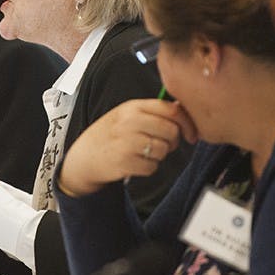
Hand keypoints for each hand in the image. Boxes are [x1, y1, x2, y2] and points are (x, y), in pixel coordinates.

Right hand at [59, 98, 195, 196]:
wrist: (84, 157)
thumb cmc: (109, 135)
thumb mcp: (127, 115)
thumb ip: (152, 112)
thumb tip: (183, 110)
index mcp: (132, 107)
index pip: (171, 109)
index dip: (187, 122)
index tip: (191, 133)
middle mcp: (129, 122)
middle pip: (171, 131)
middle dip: (172, 141)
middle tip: (163, 145)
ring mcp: (126, 141)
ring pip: (163, 150)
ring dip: (159, 156)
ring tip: (143, 153)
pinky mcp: (124, 162)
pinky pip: (152, 167)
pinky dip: (148, 168)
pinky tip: (135, 162)